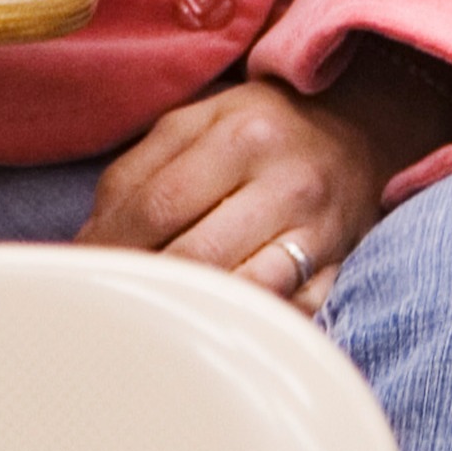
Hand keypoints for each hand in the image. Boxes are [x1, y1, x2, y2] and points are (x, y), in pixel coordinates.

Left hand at [87, 43, 451, 312]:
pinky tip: (214, 325)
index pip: (155, 206)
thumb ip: (137, 174)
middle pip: (194, 258)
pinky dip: (245, 327)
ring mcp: (320, 232)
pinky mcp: (342, 269)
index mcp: (240, 135)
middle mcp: (287, 182)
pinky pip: (288, 316)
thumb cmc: (263, 129)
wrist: (366, 129)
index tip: (85, 272)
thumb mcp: (198, 122)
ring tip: (156, 316)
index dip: (109, 248)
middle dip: (143, 285)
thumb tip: (84, 248)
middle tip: (112, 302)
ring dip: (190, 311)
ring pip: (240, 294)